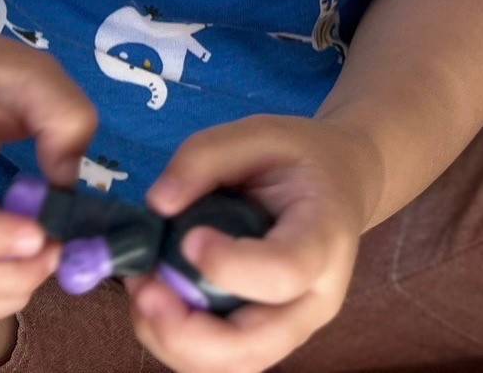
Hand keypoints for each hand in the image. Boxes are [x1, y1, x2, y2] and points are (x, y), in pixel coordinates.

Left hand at [124, 114, 386, 372]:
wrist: (338, 185)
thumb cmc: (301, 159)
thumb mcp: (262, 132)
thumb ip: (207, 156)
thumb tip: (158, 204)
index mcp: (324, 238)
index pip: (285, 273)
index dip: (231, 266)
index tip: (190, 238)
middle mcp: (315, 299)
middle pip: (253, 346)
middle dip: (185, 330)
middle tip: (144, 287)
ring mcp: (292, 327)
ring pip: (231, 366)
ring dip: (172, 340)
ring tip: (144, 290)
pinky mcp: (265, 337)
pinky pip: (219, 362)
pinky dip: (176, 341)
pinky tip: (157, 299)